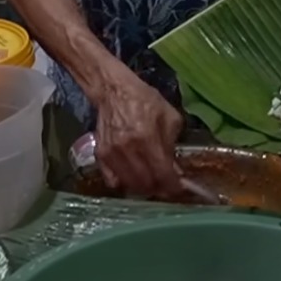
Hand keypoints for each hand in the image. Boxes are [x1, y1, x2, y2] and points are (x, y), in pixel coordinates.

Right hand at [93, 73, 183, 197]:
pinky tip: (133, 176)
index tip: (179, 188)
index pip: (163, 174)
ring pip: (131, 185)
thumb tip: (176, 169)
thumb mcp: (170, 117)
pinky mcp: (101, 155)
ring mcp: (112, 154)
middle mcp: (129, 150)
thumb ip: (173, 144)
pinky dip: (124, 183)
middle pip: (147, 184)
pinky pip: (112, 180)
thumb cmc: (145, 101)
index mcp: (148, 138)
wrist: (114, 91)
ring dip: (144, 187)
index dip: (173, 187)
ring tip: (152, 181)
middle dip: (160, 188)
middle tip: (166, 185)